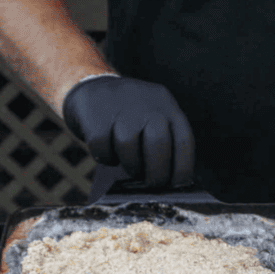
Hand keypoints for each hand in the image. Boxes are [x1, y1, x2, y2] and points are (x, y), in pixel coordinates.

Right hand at [62, 75, 194, 189]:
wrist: (91, 88)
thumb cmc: (129, 120)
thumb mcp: (152, 122)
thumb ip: (162, 146)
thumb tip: (168, 184)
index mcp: (167, 106)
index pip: (183, 140)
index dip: (183, 168)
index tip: (177, 185)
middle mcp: (146, 102)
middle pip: (157, 142)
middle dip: (157, 172)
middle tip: (152, 185)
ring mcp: (119, 104)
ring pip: (127, 144)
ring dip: (130, 165)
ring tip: (129, 166)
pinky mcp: (95, 111)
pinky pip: (101, 145)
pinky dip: (105, 157)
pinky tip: (108, 153)